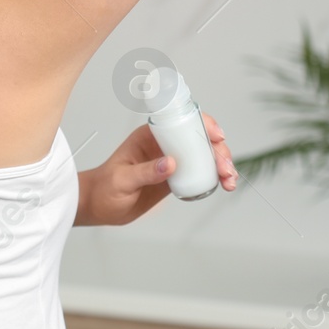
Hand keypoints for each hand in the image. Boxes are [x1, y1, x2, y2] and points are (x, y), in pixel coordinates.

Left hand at [76, 113, 237, 225]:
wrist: (99, 207)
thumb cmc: (105, 188)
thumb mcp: (123, 179)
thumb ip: (146, 172)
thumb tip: (171, 163)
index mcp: (150, 135)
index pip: (181, 121)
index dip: (204, 124)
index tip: (217, 136)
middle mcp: (164, 144)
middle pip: (199, 139)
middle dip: (218, 150)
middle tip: (225, 168)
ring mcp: (172, 160)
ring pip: (204, 156)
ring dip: (221, 164)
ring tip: (228, 181)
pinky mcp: (176, 177)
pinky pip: (200, 173)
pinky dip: (214, 177)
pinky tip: (223, 185)